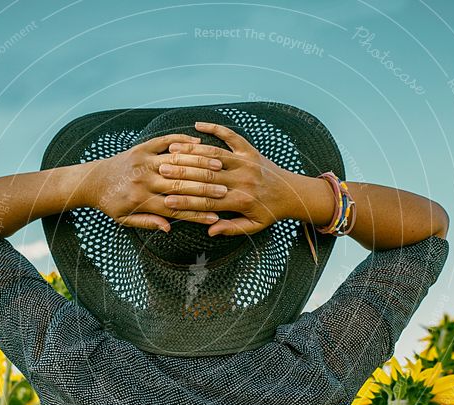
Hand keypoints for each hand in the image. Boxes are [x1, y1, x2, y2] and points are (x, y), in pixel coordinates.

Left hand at [88, 133, 228, 231]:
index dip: (196, 214)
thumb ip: (148, 222)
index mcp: (141, 200)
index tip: (215, 216)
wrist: (92, 180)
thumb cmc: (111, 203)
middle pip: (180, 185)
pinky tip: (200, 143)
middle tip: (225, 192)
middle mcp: (143, 179)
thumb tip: (169, 228)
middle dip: (204, 190)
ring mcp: (143, 161)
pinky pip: (165, 141)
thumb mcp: (126, 220)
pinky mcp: (141, 147)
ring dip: (199, 165)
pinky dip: (183, 141)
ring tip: (219, 169)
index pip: (175, 209)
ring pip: (177, 163)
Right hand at [160, 121, 317, 235]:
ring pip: (215, 154)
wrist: (292, 193)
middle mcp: (243, 179)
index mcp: (242, 200)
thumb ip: (231, 228)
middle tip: (161, 171)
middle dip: (182, 174)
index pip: (207, 202)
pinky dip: (214, 129)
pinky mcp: (250, 150)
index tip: (166, 200)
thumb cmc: (269, 212)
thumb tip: (210, 230)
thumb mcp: (253, 226)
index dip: (186, 201)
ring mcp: (246, 162)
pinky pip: (230, 136)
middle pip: (206, 176)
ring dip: (192, 152)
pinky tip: (197, 126)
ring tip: (171, 151)